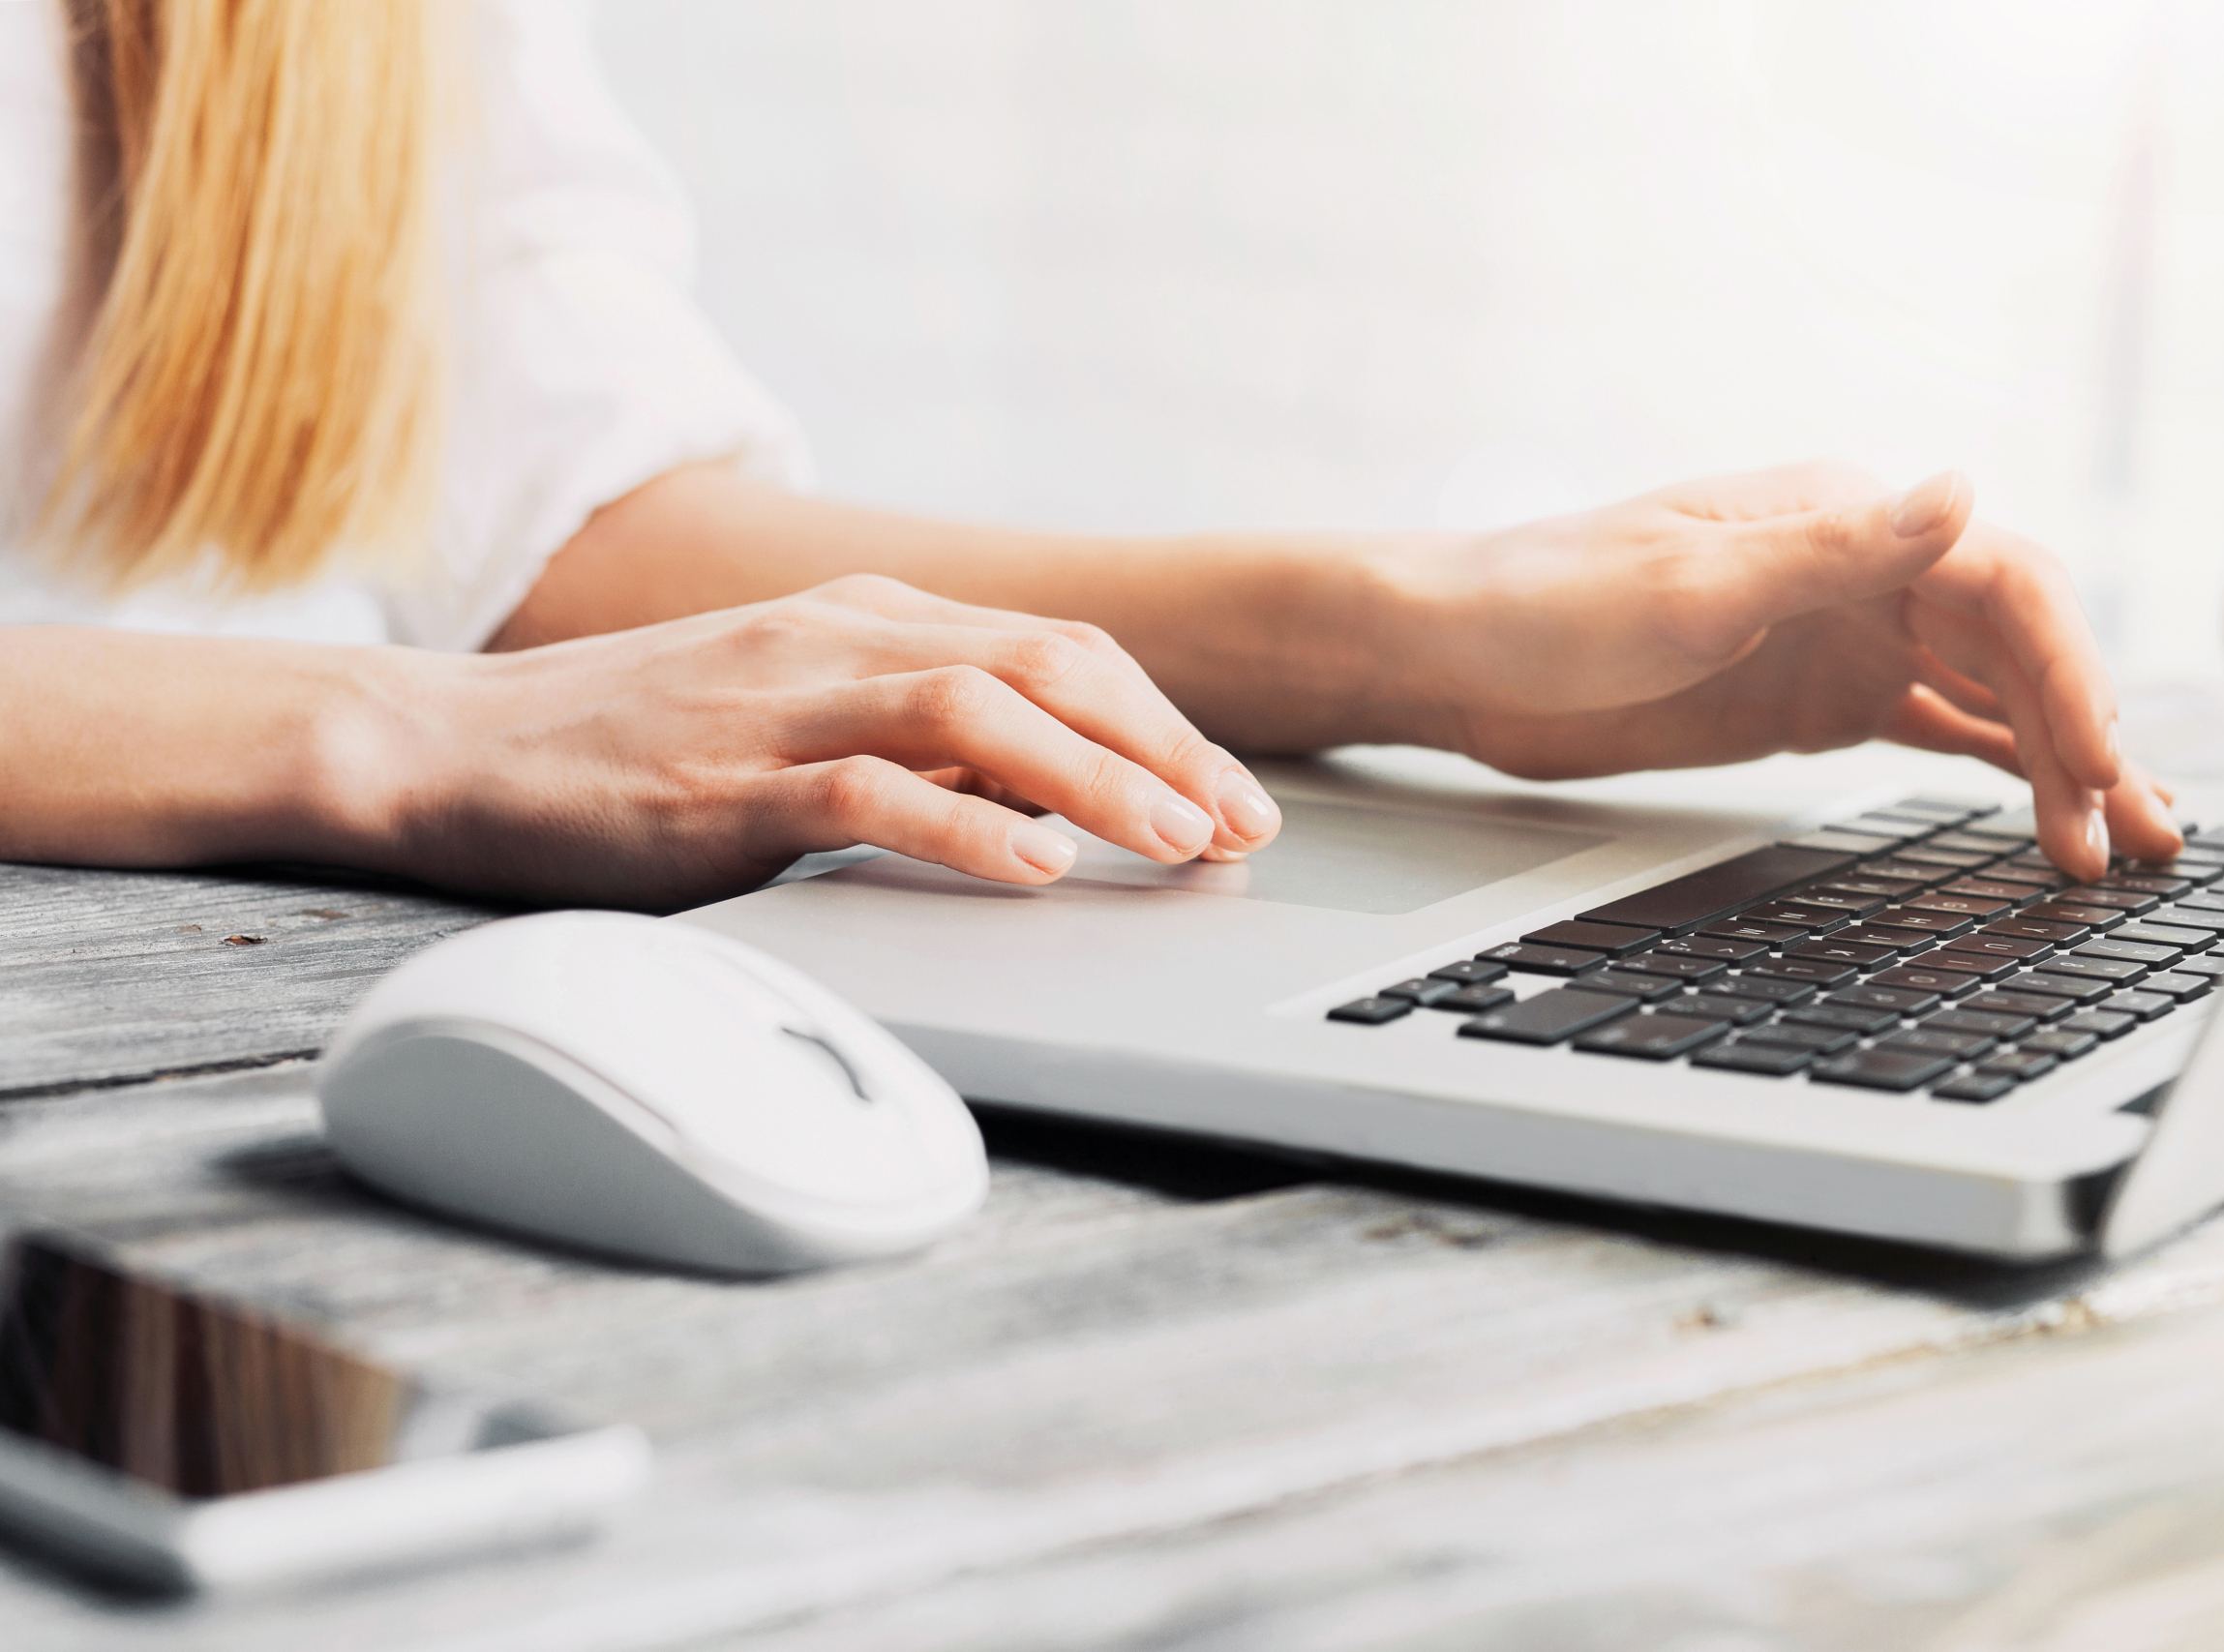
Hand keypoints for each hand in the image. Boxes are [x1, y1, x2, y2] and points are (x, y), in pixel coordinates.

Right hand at [371, 575, 1283, 907]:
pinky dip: (964, 825)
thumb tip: (1047, 790)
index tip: (1234, 796)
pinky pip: (866, 789)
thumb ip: (915, 735)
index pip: (1058, 653)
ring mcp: (781, 703)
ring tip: (1175, 844)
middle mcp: (841, 639)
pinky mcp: (723, 783)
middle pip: (1048, 667)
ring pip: (978, 714)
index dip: (1163, 724)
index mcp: (870, 618)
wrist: (455, 744)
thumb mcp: (798, 711)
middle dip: (1164, 748)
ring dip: (1095, 781)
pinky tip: (1033, 866)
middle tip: (1242, 827)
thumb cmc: (637, 742)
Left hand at [1398, 461, 2182, 881]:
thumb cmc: (1545, 602)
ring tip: (2121, 843)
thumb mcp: (1685, 584)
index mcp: (1842, 519)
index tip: (2098, 764)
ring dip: (2060, 761)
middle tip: (2132, 837)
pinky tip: (2050, 811)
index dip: (2068, 672)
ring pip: (1989, 694)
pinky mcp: (1814, 698)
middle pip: (2015, 646)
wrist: (1453, 655)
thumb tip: (1960, 490)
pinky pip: (1936, 728)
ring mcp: (1842, 636)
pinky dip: (1999, 769)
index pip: (2001, 583)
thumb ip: (1828, 552)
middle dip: (2084, 736)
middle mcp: (1862, 569)